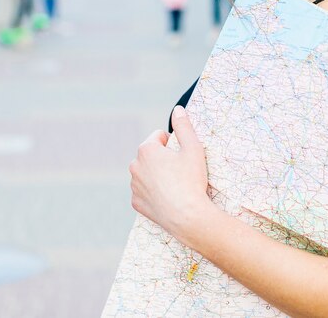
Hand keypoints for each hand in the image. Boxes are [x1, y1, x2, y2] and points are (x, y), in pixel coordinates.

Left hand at [129, 106, 211, 241]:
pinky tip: (167, 197)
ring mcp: (134, 185)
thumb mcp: (193, 148)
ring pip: (146, 172)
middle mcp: (134, 165)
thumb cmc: (191, 180)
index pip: (159, 136)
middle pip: (151, 154)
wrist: (188, 218)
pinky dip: (153, 192)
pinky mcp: (136, 203)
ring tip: (175, 185)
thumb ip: (183, 126)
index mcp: (146, 149)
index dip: (173, 144)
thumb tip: (177, 109)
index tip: (182, 157)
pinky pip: (144, 191)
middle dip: (163, 159)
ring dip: (157, 174)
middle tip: (180, 171)